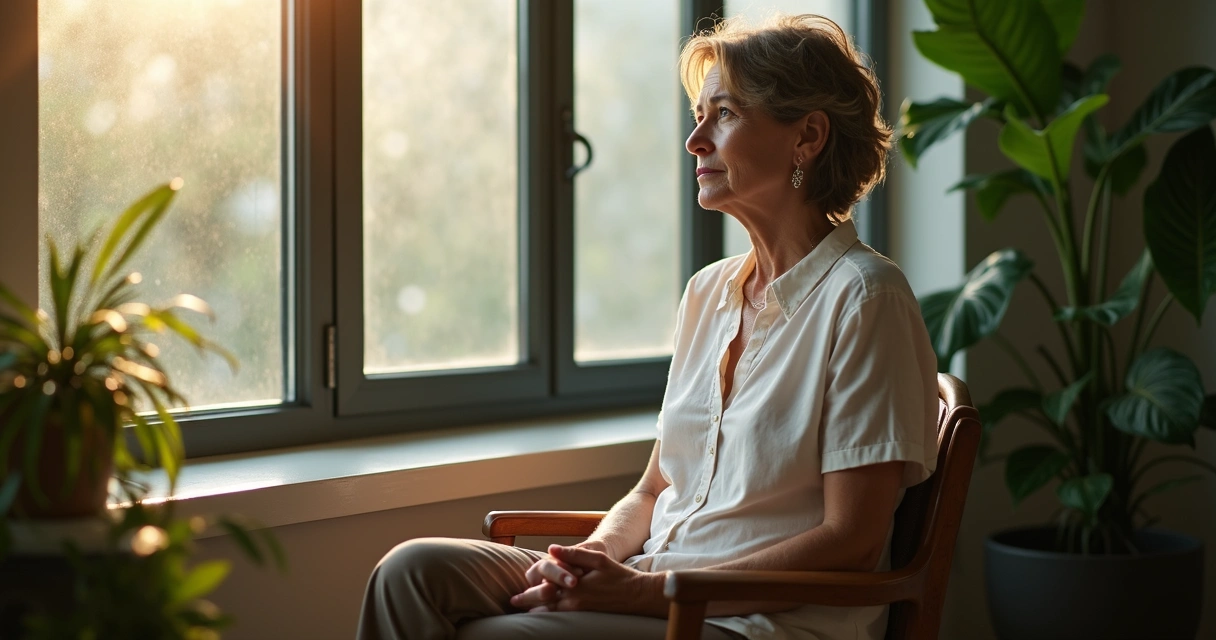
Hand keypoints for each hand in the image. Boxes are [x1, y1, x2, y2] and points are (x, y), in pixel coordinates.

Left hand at [518, 544, 666, 617]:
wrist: (638, 596)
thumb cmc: (619, 575)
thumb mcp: (597, 559)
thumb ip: (573, 554)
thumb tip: (551, 549)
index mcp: (574, 588)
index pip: (544, 590)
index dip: (529, 592)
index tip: (516, 594)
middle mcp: (574, 603)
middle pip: (544, 605)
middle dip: (528, 604)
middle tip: (514, 604)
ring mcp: (580, 612)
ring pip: (552, 614)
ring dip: (538, 612)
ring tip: (525, 612)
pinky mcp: (586, 617)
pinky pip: (563, 619)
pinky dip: (551, 616)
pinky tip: (547, 614)